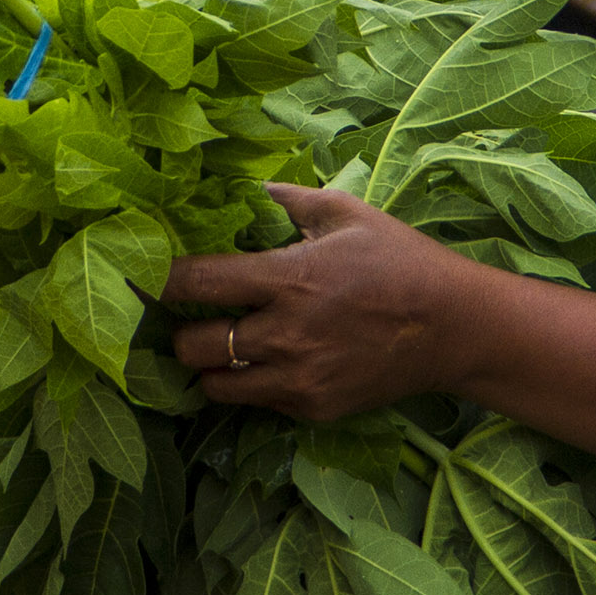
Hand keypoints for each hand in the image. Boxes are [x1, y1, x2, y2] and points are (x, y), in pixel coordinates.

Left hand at [164, 185, 494, 422]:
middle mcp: (286, 334)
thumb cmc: (399, 261)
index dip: (158, 279)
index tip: (141, 275)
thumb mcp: (346, 213)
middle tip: (188, 318)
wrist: (454, 327)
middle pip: (191, 346)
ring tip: (221, 347)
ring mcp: (299, 378)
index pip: (196, 283)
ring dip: (209, 366)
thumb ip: (286, 200)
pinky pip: (256, 403)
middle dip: (179, 332)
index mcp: (288, 278)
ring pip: (214, 385)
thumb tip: (240, 187)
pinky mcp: (314, 407)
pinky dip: (251, 386)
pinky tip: (267, 363)